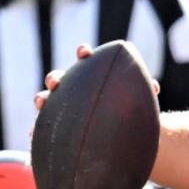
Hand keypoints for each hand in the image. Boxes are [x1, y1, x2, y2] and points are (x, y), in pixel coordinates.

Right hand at [31, 44, 158, 136]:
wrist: (117, 136)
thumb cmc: (125, 112)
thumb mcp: (134, 101)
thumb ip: (141, 91)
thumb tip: (154, 87)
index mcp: (90, 77)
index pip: (85, 60)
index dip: (83, 54)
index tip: (84, 52)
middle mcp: (71, 90)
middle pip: (58, 79)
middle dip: (55, 78)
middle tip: (56, 82)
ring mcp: (60, 108)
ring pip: (45, 101)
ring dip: (41, 99)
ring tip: (41, 103)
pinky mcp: (55, 127)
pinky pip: (43, 127)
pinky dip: (37, 129)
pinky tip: (34, 133)